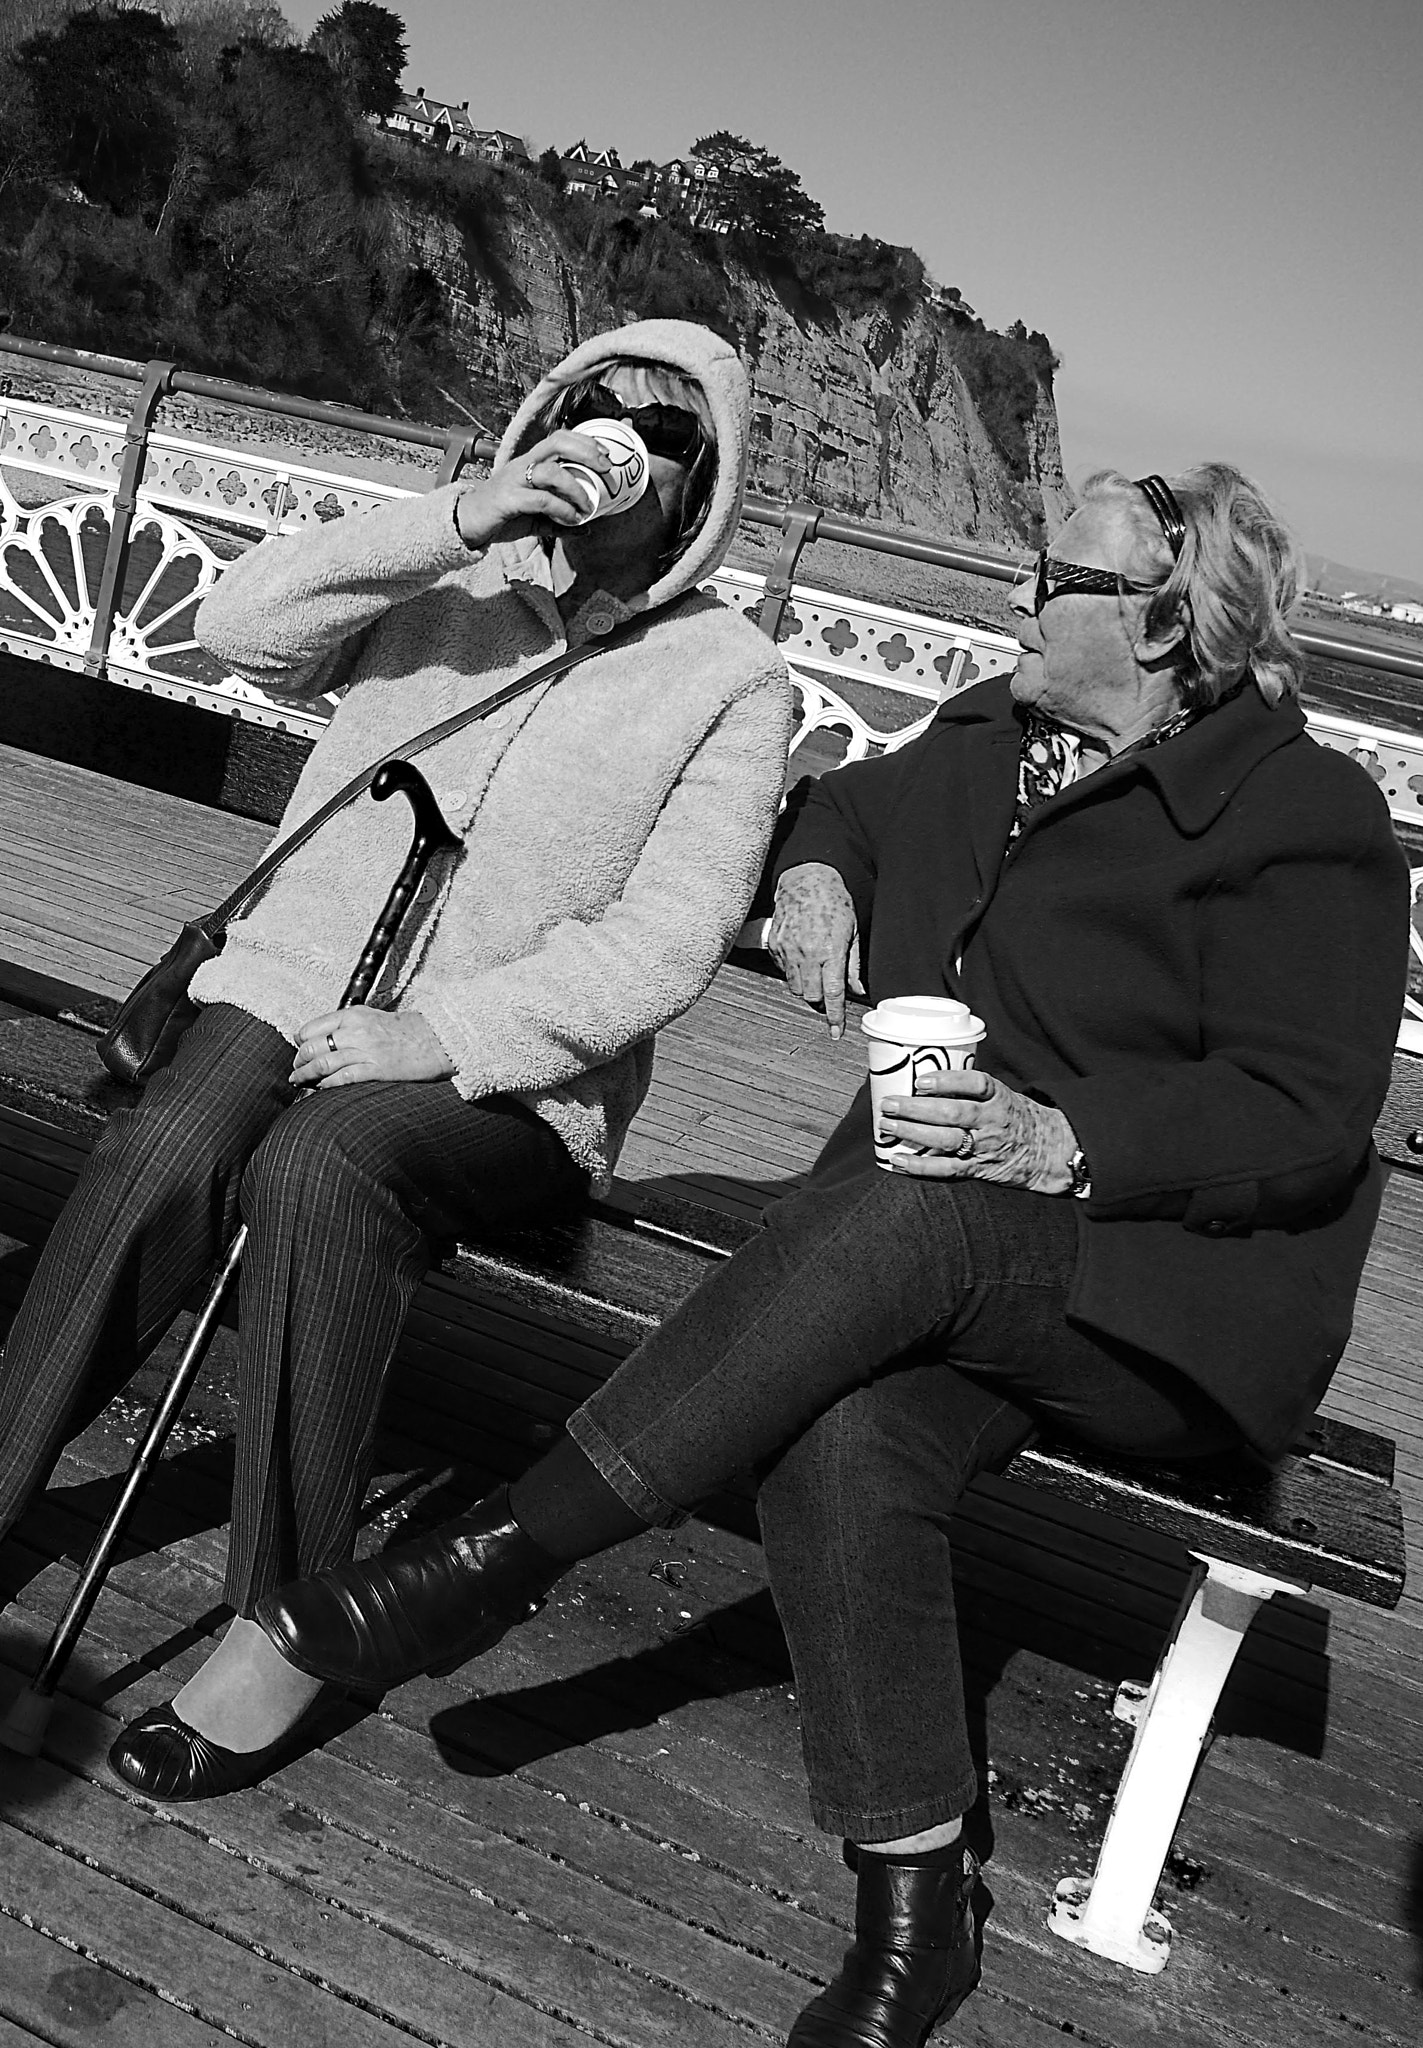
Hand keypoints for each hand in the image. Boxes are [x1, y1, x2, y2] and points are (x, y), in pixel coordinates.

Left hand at [291, 1008, 455, 1088]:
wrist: (438, 1040)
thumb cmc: (409, 1031)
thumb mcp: (375, 1018)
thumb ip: (350, 1026)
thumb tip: (327, 1040)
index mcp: (354, 1015)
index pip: (312, 1028)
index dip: (300, 1042)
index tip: (299, 1050)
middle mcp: (356, 1031)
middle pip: (312, 1047)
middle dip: (298, 1062)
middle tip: (296, 1071)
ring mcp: (365, 1051)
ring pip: (322, 1064)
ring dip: (306, 1075)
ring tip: (300, 1082)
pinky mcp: (376, 1070)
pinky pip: (342, 1079)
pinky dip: (327, 1085)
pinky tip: (321, 1089)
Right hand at [454, 432, 614, 550]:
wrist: (466, 523)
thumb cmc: (501, 515)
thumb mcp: (536, 517)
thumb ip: (560, 521)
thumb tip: (587, 529)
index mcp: (529, 461)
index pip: (559, 438)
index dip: (584, 442)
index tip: (605, 456)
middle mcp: (522, 464)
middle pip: (556, 443)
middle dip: (586, 452)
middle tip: (605, 469)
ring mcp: (514, 480)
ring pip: (550, 471)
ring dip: (575, 488)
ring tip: (587, 506)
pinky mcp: (508, 499)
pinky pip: (541, 500)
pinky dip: (561, 509)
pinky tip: (571, 520)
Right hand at [768, 862, 864, 1038]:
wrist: (806, 879)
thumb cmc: (833, 900)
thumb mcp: (853, 931)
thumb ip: (854, 964)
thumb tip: (858, 990)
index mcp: (830, 951)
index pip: (832, 994)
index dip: (835, 1016)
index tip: (836, 1032)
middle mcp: (807, 954)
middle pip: (811, 996)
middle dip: (820, 1001)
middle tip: (828, 993)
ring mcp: (787, 950)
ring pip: (796, 987)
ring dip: (807, 987)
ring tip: (816, 972)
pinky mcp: (774, 946)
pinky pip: (783, 971)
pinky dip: (794, 972)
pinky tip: (803, 957)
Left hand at [880, 1067, 1076, 1192]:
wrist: (1048, 1151)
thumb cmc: (1015, 1117)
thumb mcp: (1002, 1095)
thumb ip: (970, 1089)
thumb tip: (923, 1079)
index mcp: (999, 1097)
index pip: (977, 1083)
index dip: (947, 1081)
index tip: (922, 1080)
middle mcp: (992, 1120)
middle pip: (952, 1113)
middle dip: (916, 1108)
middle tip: (889, 1104)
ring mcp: (985, 1146)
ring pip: (946, 1140)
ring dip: (912, 1132)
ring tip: (887, 1125)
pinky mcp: (978, 1168)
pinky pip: (947, 1169)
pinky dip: (920, 1166)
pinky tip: (898, 1160)